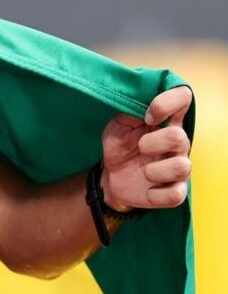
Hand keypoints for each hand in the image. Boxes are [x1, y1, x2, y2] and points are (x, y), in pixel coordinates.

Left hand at [100, 86, 192, 208]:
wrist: (111, 176)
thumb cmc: (121, 146)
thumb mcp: (118, 125)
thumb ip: (130, 111)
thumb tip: (143, 102)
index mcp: (168, 122)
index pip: (183, 98)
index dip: (166, 103)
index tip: (148, 115)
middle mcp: (179, 143)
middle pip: (179, 137)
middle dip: (152, 143)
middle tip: (140, 147)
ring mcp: (179, 168)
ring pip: (181, 167)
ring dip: (153, 170)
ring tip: (143, 170)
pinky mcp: (175, 191)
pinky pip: (175, 195)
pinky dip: (156, 194)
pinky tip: (148, 188)